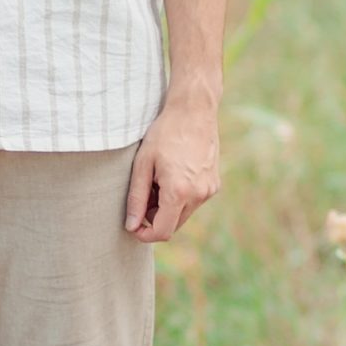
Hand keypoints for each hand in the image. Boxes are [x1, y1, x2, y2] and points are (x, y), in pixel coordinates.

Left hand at [125, 93, 221, 241]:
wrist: (194, 111)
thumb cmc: (164, 133)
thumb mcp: (142, 164)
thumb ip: (136, 198)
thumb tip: (131, 226)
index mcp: (179, 192)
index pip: (162, 232)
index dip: (145, 234)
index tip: (134, 226)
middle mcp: (199, 195)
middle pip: (173, 225)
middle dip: (155, 217)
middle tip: (145, 191)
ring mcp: (209, 190)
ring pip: (183, 214)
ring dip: (168, 206)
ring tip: (158, 178)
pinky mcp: (214, 184)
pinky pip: (194, 201)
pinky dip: (181, 197)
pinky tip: (173, 173)